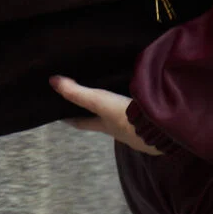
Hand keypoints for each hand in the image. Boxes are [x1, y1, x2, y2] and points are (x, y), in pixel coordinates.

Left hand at [49, 76, 163, 155]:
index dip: (71, 119)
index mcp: (105, 126)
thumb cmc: (126, 117)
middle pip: (104, 122)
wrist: (160, 129)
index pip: (82, 123)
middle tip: (92, 98)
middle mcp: (120, 132)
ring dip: (121, 111)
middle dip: (97, 113)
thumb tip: (52, 80)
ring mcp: (138, 132)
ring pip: (125, 120)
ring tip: (120, 95)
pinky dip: (142, 111)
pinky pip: (144, 117)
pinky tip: (146, 102)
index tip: (60, 114)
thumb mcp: (100, 102)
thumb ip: (78, 92)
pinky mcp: (155, 127)